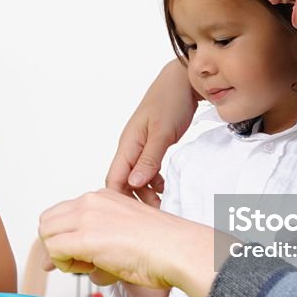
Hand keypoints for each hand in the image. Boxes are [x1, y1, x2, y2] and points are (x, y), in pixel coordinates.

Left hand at [39, 188, 216, 296]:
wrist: (177, 249)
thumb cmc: (162, 245)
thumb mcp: (123, 231)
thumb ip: (97, 240)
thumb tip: (71, 258)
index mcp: (102, 197)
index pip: (62, 214)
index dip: (63, 237)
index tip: (76, 255)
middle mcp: (91, 201)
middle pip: (47, 222)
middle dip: (57, 244)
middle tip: (81, 261)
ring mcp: (87, 217)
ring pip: (46, 234)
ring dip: (61, 254)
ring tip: (88, 265)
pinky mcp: (85, 237)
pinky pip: (54, 250)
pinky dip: (65, 265)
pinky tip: (91, 267)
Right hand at [105, 60, 197, 203]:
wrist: (183, 81)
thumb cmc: (171, 100)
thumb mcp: (163, 132)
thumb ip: (149, 159)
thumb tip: (134, 183)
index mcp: (127, 145)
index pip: (113, 180)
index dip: (120, 200)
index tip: (135, 215)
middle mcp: (130, 147)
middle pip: (123, 182)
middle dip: (135, 200)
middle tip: (155, 213)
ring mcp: (140, 147)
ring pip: (135, 177)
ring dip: (146, 192)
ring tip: (162, 204)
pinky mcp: (151, 146)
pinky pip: (146, 170)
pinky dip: (153, 182)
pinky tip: (165, 188)